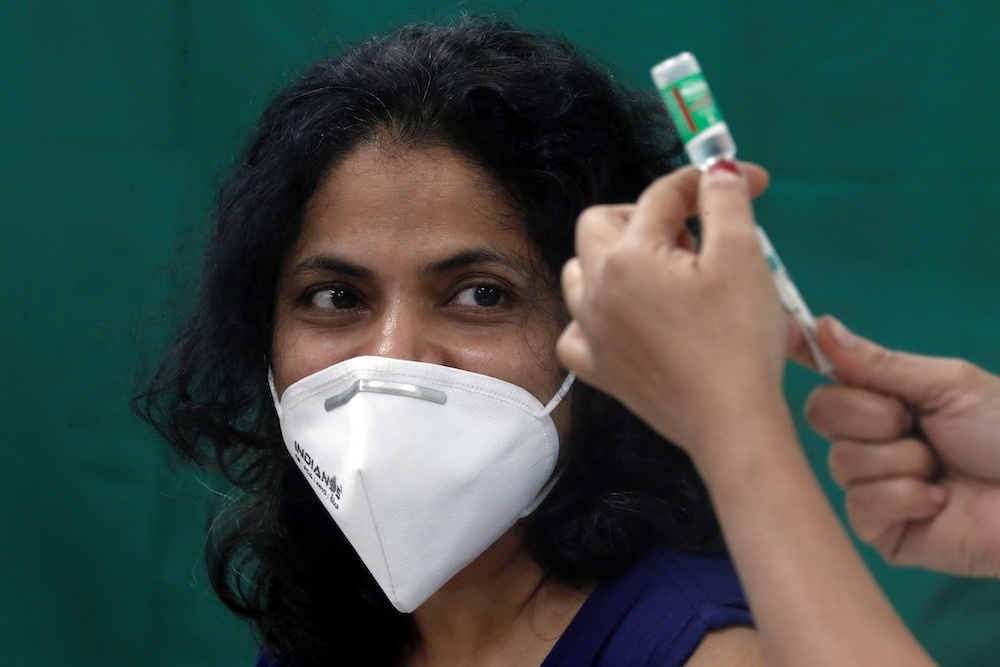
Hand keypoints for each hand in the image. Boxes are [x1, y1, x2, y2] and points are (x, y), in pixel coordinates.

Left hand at [556, 161, 780, 454]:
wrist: (730, 422)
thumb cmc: (738, 337)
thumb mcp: (742, 256)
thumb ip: (724, 200)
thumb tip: (716, 170)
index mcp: (626, 255)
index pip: (662, 195)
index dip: (707, 182)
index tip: (751, 184)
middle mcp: (593, 289)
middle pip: (602, 224)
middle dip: (647, 216)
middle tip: (695, 237)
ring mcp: (588, 332)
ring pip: (581, 273)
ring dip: (616, 261)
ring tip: (665, 275)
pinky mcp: (597, 370)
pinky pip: (577, 329)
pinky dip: (598, 316)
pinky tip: (629, 322)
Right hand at [804, 317, 999, 577]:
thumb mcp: (946, 384)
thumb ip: (878, 363)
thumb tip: (821, 325)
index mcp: (887, 402)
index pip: (829, 378)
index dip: (802, 355)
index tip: (785, 332)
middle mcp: (871, 442)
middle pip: (820, 413)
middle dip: (871, 415)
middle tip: (915, 423)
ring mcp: (873, 487)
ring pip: (841, 461)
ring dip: (900, 460)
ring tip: (941, 470)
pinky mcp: (882, 532)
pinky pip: (860, 505)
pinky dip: (904, 497)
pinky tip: (938, 500)